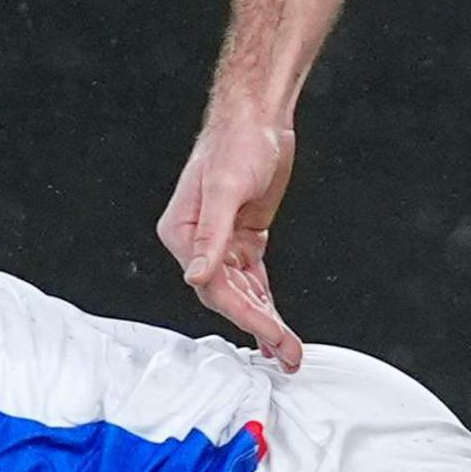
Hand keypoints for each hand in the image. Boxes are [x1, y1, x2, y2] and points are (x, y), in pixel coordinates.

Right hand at [158, 108, 303, 370]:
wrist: (258, 117)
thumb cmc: (235, 143)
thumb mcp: (224, 189)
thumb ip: (210, 236)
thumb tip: (196, 276)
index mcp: (182, 233)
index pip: (212, 286)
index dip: (245, 313)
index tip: (273, 334)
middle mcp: (198, 242)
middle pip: (228, 296)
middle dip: (260, 325)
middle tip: (288, 354)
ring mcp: (222, 241)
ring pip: (242, 292)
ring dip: (264, 320)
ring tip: (288, 351)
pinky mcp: (243, 237)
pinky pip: (253, 278)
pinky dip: (265, 301)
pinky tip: (277, 324)